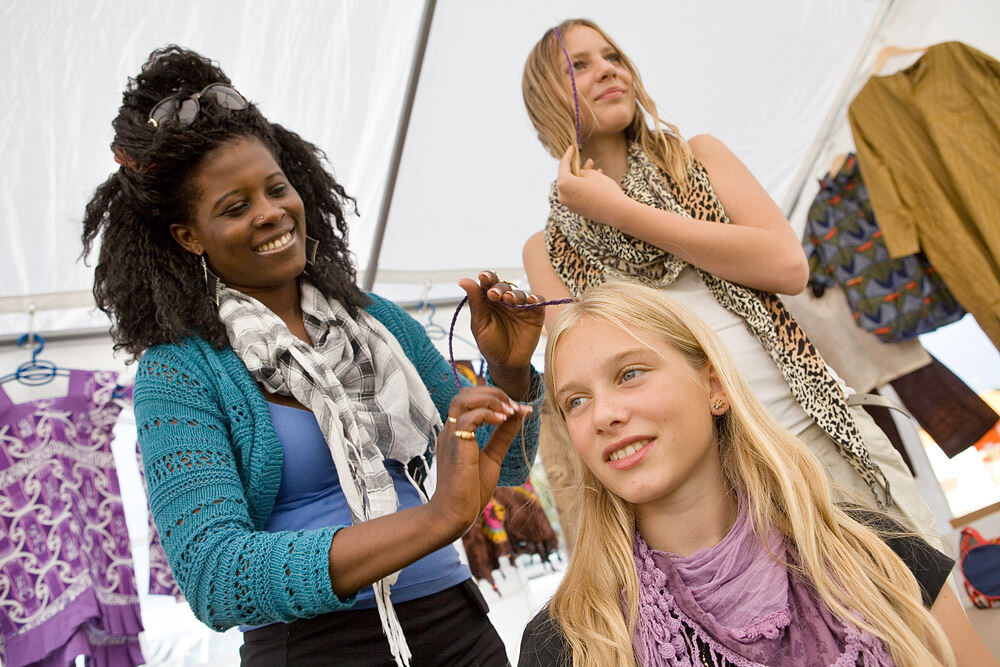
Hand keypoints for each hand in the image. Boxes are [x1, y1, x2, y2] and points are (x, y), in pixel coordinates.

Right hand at [429, 386, 532, 538]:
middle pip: (465, 393)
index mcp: (457, 431)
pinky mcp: (455, 446)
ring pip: (462, 399)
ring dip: (490, 399)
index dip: (495, 396)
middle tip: (513, 406)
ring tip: (509, 411)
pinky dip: (487, 414)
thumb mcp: (493, 456)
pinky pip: (467, 418)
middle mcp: (450, 430)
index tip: (518, 408)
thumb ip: (503, 435)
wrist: (456, 514)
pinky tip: (502, 421)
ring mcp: (450, 436)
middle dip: (492, 392)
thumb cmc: (470, 489)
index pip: (470, 398)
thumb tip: (521, 413)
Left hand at [458, 270, 544, 399]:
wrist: (506, 363)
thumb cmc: (490, 343)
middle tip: (493, 294)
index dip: (487, 277)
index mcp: (489, 299)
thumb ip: (475, 302)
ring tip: (509, 299)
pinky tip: (531, 300)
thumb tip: (463, 280)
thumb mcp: (479, 324)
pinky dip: (536, 299)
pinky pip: (538, 302)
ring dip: (514, 294)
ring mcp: (521, 306)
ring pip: (520, 293)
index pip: (488, 283)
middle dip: (499, 287)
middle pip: (504, 285)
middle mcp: (506, 299)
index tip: (483, 277)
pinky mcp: (535, 313)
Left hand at [556, 144, 627, 222]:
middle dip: (578, 168)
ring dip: (583, 178)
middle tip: (588, 160)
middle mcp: (562, 196)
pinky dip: (584, 187)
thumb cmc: (604, 190)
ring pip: (574, 186)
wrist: (616, 211)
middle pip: (568, 177)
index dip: (568, 155)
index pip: (563, 165)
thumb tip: (578, 172)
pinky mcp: (577, 210)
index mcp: (563, 184)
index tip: (572, 147)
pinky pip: (577, 194)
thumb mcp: (592, 174)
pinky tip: (596, 181)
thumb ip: (581, 171)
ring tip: (597, 169)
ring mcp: (569, 204)